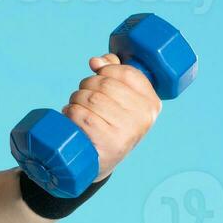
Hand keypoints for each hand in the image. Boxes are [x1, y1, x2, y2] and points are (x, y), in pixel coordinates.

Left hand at [62, 53, 161, 181]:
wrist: (98, 161)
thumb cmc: (107, 122)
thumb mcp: (118, 98)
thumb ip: (112, 73)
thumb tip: (96, 61)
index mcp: (151, 103)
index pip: (127, 73)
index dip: (106, 69)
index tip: (98, 76)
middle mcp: (144, 118)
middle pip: (105, 84)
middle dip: (86, 85)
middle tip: (82, 96)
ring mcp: (128, 132)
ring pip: (91, 97)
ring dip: (76, 99)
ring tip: (76, 107)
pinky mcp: (109, 144)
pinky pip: (82, 115)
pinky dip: (71, 112)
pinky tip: (71, 117)